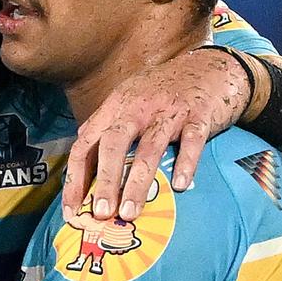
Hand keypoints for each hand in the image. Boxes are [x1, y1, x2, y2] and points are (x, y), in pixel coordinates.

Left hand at [63, 47, 249, 221]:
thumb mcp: (129, 99)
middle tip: (100, 213)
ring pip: (149, 148)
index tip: (71, 209)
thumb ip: (107, 126)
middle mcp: (138, 107)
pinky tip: (179, 186)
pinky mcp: (198, 115)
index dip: (75, 177)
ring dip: (137, 181)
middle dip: (104, 180)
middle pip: (113, 144)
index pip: (85, 143)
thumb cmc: (164, 90)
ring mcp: (169, 111)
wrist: (210, 67)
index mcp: (116, 106)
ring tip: (130, 211)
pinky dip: (185, 163)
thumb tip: (81, 156)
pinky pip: (191, 142)